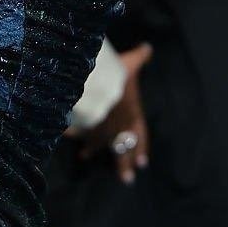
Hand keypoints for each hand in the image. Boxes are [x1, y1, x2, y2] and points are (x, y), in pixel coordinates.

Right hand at [72, 43, 152, 183]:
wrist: (98, 85)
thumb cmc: (118, 76)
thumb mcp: (131, 64)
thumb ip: (140, 57)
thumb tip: (148, 47)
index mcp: (133, 115)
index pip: (139, 134)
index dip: (141, 147)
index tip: (143, 163)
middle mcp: (120, 127)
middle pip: (125, 148)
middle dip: (125, 163)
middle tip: (128, 178)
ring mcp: (104, 130)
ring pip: (104, 147)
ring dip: (96, 153)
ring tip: (89, 159)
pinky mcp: (88, 128)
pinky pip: (86, 139)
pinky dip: (82, 144)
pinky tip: (79, 151)